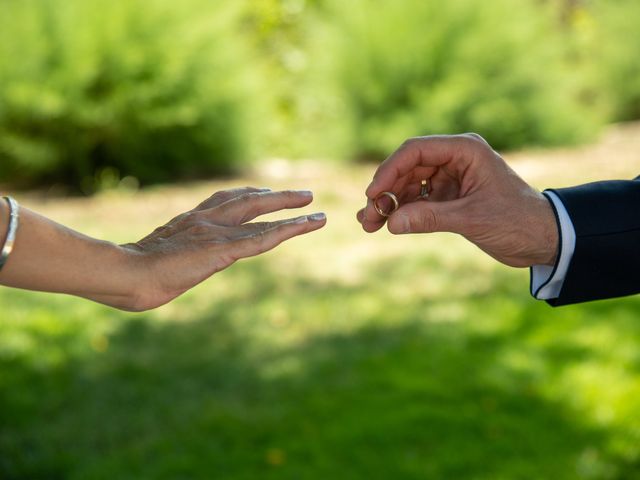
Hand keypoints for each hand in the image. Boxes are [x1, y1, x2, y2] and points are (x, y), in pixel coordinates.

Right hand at [122, 187, 325, 309]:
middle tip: (303, 194)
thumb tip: (160, 274)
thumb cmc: (128, 275)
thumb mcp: (152, 261)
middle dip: (277, 197)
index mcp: (189, 221)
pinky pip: (263, 238)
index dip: (248, 195)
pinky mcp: (223, 250)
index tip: (265, 193)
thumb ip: (166, 259)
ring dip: (291, 210)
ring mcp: (215, 233)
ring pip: (262, 216)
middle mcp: (205, 220)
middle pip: (248, 200)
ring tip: (315, 208)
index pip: (224, 201)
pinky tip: (307, 225)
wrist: (123, 274)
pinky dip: (288, 230)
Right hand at [357, 134, 558, 267]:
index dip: (389, 171)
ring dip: (389, 203)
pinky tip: (384, 224)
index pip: (415, 150)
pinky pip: (417, 200)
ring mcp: (450, 178)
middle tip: (367, 217)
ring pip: (408, 185)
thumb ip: (430, 218)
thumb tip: (390, 223)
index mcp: (465, 151)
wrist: (544, 239)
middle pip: (407, 168)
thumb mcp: (472, 218)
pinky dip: (401, 212)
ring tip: (369, 225)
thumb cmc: (518, 221)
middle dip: (385, 192)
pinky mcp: (449, 197)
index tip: (373, 194)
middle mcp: (455, 159)